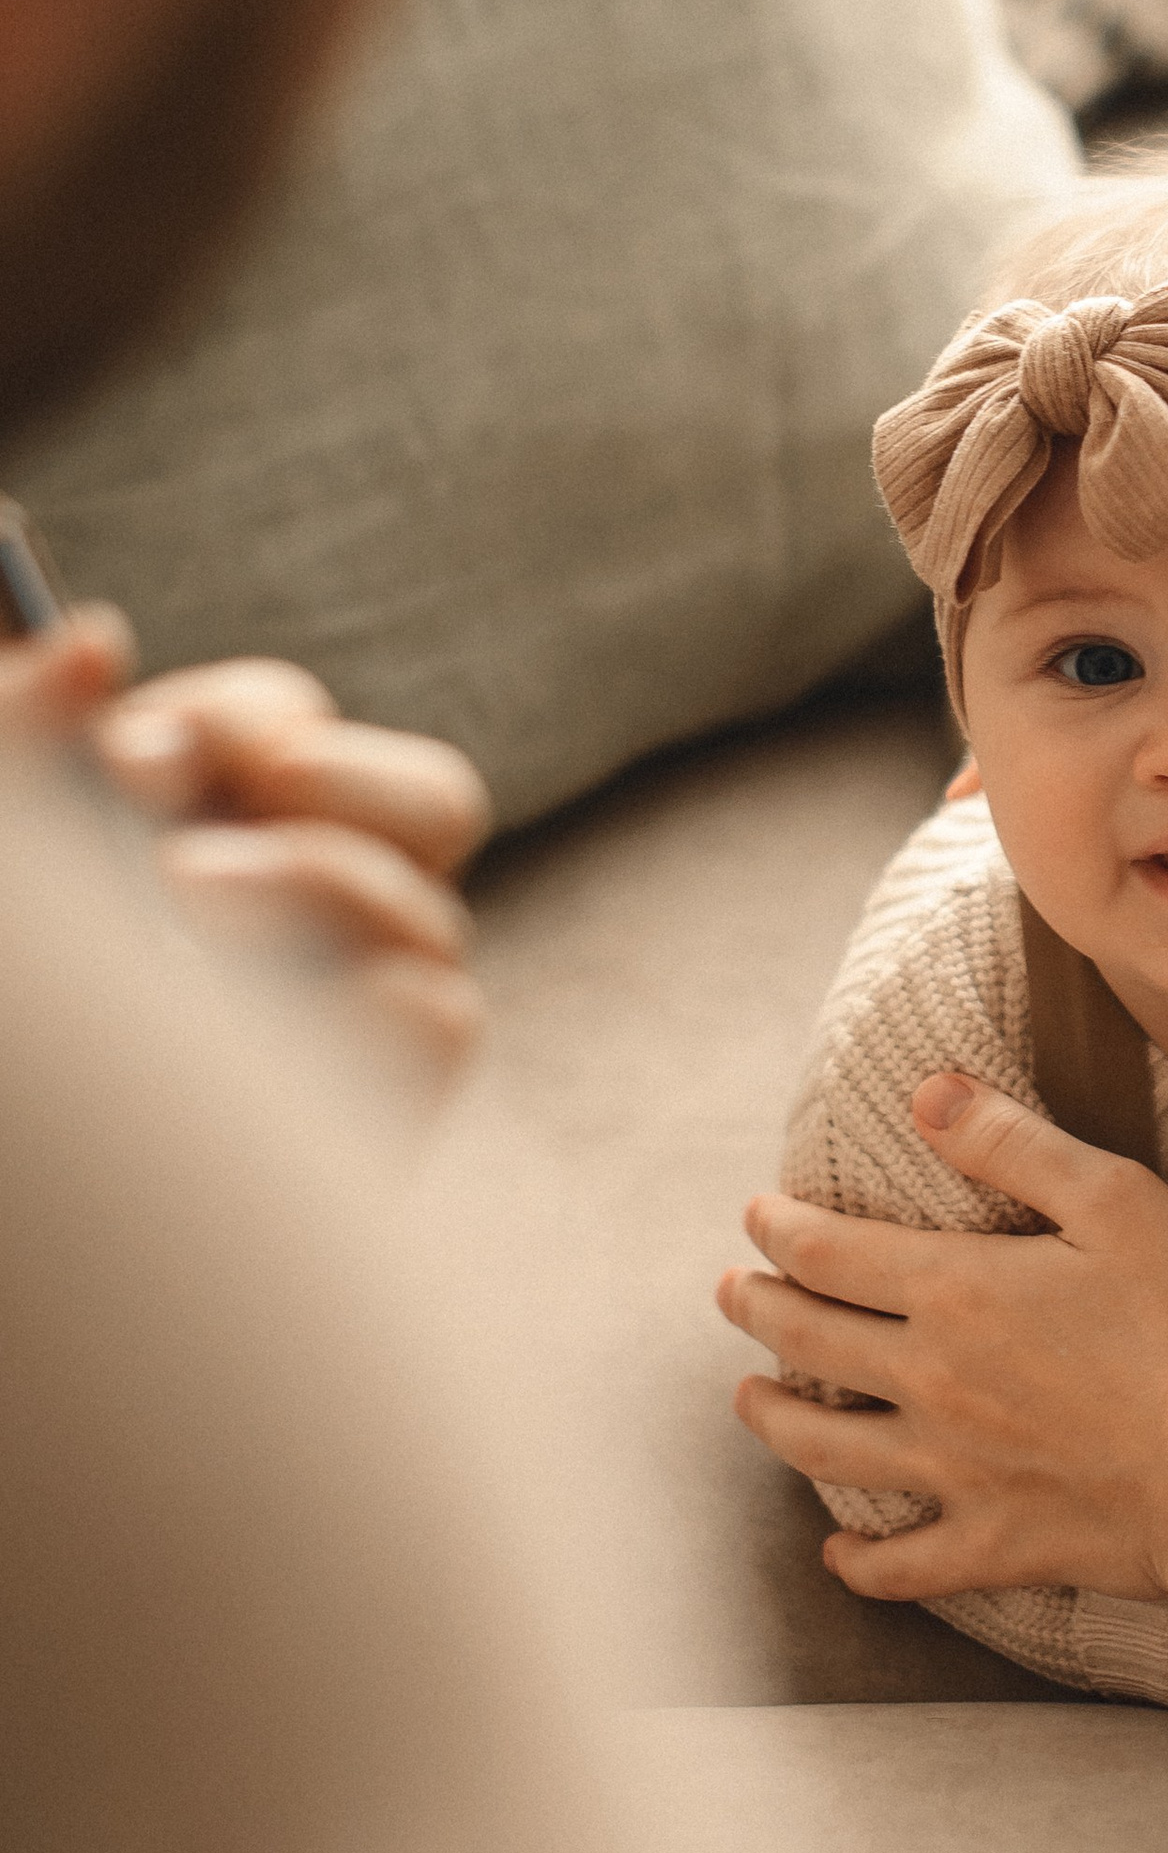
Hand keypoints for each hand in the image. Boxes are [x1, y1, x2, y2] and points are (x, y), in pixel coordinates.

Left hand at [3, 617, 490, 1090]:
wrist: (41, 1214)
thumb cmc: (32, 1027)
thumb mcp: (8, 863)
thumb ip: (19, 731)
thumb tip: (94, 639)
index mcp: (221, 848)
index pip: (286, 731)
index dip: (235, 720)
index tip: (125, 756)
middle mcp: (312, 929)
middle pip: (434, 802)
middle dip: (346, 786)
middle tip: (222, 813)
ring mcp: (358, 1023)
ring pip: (433, 906)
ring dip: (320, 885)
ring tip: (182, 920)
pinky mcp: (383, 1112)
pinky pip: (440, 1012)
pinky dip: (359, 1001)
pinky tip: (243, 1040)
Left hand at [721, 1073, 1167, 1603]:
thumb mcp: (1120, 1203)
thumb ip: (1013, 1145)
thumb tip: (926, 1093)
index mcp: (955, 1292)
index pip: (828, 1254)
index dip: (779, 1230)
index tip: (755, 1215)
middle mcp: (929, 1383)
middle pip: (807, 1342)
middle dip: (755, 1309)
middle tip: (728, 1290)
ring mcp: (952, 1471)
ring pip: (823, 1450)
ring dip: (772, 1420)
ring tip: (747, 1399)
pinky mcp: (989, 1542)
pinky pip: (898, 1564)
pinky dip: (857, 1561)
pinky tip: (838, 1552)